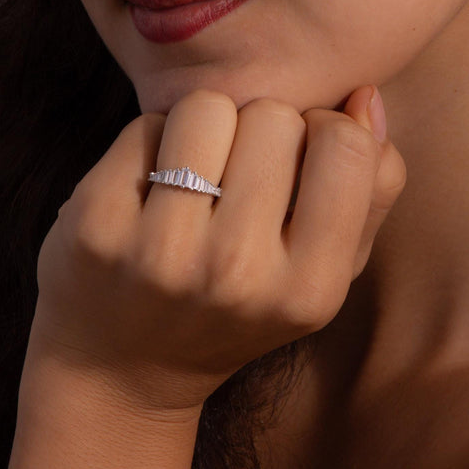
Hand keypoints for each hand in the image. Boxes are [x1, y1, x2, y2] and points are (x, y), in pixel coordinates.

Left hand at [28, 85, 404, 412]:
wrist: (121, 372)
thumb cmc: (243, 303)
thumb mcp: (330, 268)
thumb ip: (372, 186)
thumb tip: (362, 96)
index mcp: (310, 289)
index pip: (345, 144)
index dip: (326, 131)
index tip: (302, 160)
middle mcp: (236, 273)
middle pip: (274, 116)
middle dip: (262, 128)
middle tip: (241, 175)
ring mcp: (160, 251)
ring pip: (206, 108)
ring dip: (206, 125)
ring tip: (199, 171)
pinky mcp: (96, 225)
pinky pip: (145, 124)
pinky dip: (153, 140)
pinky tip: (151, 186)